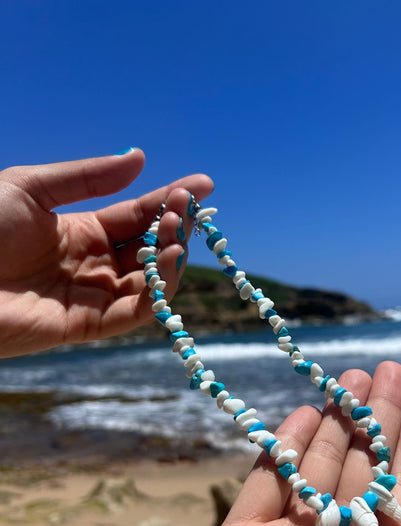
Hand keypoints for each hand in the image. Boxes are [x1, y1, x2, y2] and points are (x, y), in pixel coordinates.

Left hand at [0, 149, 212, 356]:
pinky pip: (132, 313)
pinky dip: (156, 294)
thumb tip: (139, 159)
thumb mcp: (32, 188)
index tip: (203, 186)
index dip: (168, 202)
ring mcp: (90, 295)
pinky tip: (166, 267)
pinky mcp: (86, 326)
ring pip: (147, 282)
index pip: (135, 216)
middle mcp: (91, 263)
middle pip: (146, 249)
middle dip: (172, 229)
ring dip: (169, 260)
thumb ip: (88, 178)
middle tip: (187, 211)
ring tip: (175, 236)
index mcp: (79, 229)